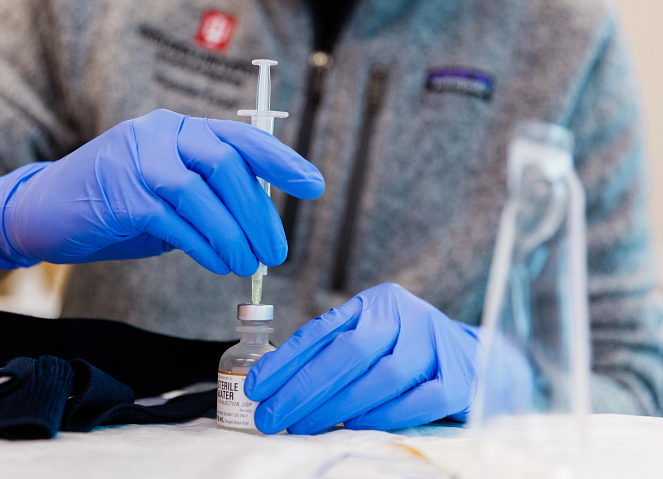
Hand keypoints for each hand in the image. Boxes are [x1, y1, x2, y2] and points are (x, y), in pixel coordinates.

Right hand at [0, 109, 323, 273]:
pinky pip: (175, 222)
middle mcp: (160, 135)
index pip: (240, 137)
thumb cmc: (116, 202)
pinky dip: (204, 246)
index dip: (280, 161)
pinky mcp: (120, 195)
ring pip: (202, 194)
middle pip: (226, 166)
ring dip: (234, 235)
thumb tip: (259, 220)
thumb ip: (208, 193)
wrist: (44, 210)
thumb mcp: (167, 187)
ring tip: (249, 265)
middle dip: (259, 213)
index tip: (312, 185)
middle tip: (276, 251)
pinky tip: (218, 263)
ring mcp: (137, 161)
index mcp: (178, 128)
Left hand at [244, 283, 479, 433]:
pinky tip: (353, 426)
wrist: (474, 358)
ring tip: (303, 426)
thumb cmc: (406, 350)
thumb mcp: (370, 336)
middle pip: (349, 352)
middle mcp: (407, 315)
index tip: (254, 387)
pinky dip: (381, 417)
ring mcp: (436, 346)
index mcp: (377, 302)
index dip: (285, 360)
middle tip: (270, 417)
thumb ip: (333, 349)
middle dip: (303, 389)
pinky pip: (415, 403)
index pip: (324, 329)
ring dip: (337, 407)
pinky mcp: (458, 380)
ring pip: (382, 378)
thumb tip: (277, 382)